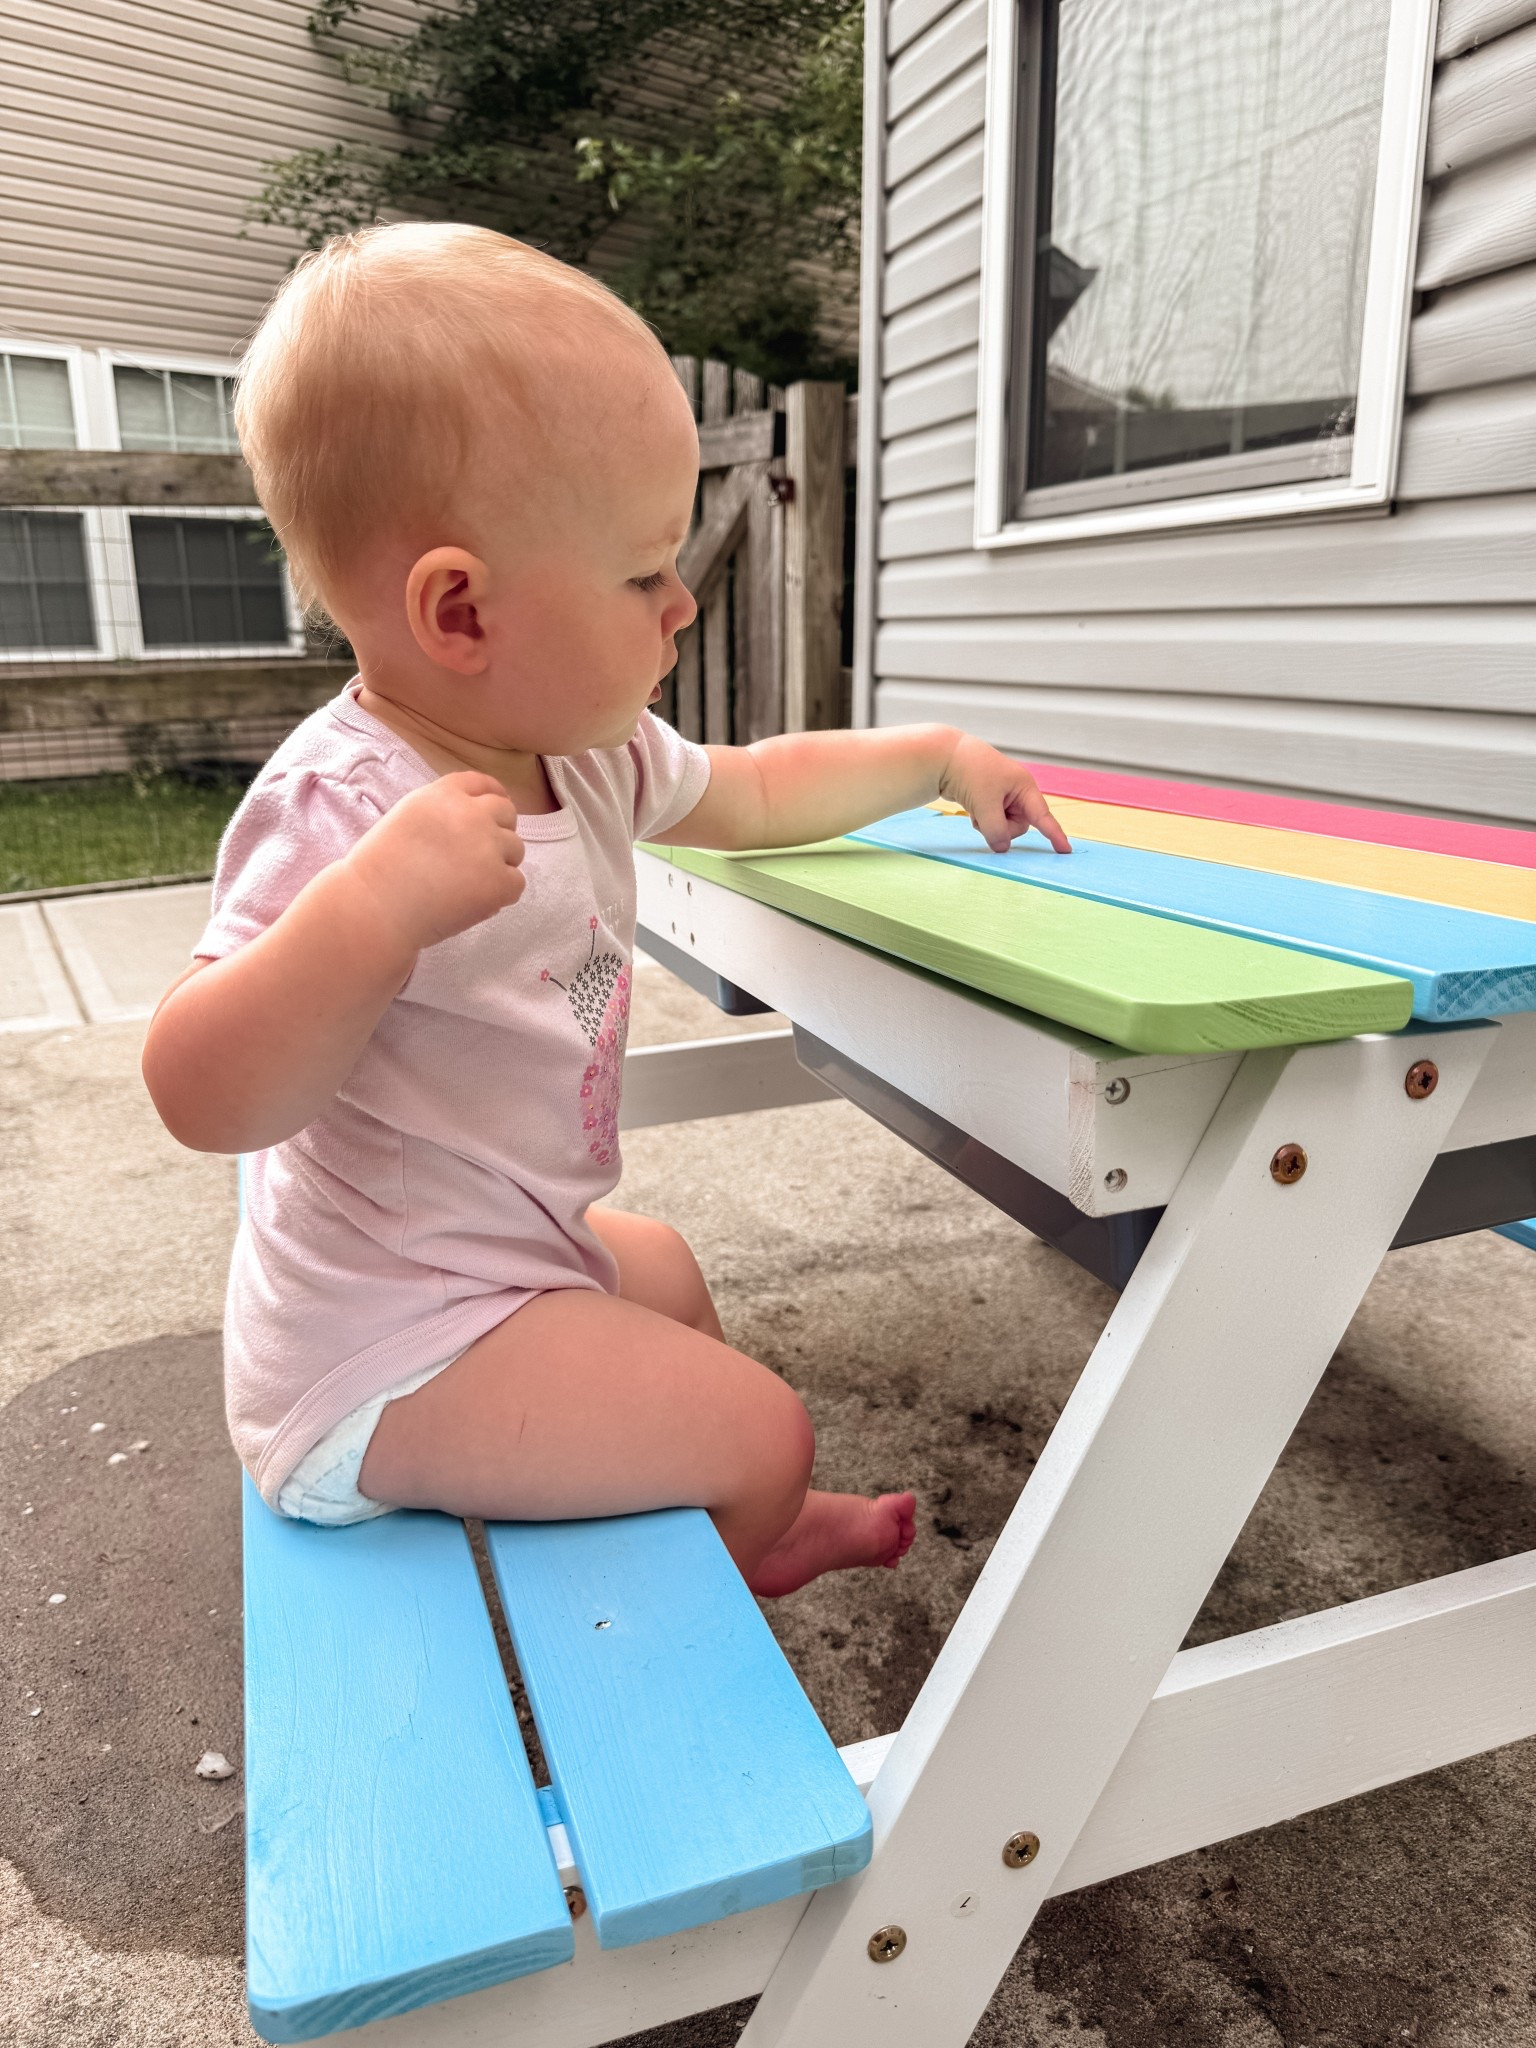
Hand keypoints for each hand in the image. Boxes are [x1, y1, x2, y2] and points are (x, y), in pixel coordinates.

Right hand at [344, 771, 525, 954]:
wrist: (375, 907)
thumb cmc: (379, 871)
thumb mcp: (406, 819)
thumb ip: (441, 814)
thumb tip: (472, 825)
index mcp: (443, 794)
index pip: (483, 784)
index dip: (492, 798)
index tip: (491, 815)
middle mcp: (471, 814)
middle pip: (507, 813)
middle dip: (498, 832)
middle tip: (477, 857)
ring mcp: (488, 847)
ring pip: (515, 849)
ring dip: (499, 865)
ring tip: (466, 884)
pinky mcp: (498, 881)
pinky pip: (516, 884)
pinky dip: (500, 895)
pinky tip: (472, 902)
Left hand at [939, 736, 1070, 853]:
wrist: (945, 757)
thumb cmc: (970, 772)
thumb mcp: (984, 804)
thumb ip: (996, 830)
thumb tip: (1002, 847)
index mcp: (1024, 786)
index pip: (1043, 816)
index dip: (1054, 834)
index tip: (1066, 851)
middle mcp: (1017, 792)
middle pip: (1019, 826)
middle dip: (1002, 828)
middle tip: (983, 817)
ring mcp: (1002, 797)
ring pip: (1003, 826)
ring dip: (989, 825)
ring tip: (975, 809)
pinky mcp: (988, 801)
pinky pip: (991, 822)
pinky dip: (981, 821)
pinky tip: (971, 810)